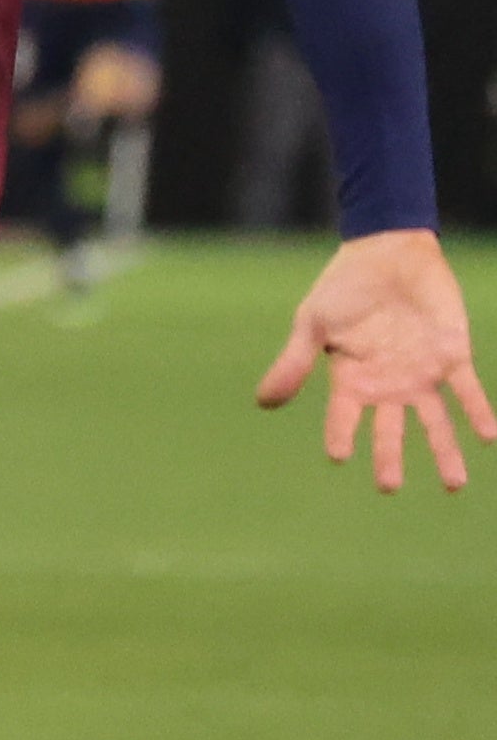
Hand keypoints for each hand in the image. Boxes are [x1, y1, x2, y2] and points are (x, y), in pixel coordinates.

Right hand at [256, 228, 488, 493]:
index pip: (344, 416)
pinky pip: (468, 391)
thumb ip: (294, 362)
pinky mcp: (452, 355)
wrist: (390, 252)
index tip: (338, 456)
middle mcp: (387, 384)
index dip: (341, 434)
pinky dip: (477, 413)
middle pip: (390, 430)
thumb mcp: (313, 322)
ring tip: (455, 485)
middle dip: (390, 458)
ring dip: (444, 450)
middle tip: (389, 487)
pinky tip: (488, 437)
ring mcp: (422, 373)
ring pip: (434, 421)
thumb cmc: (345, 286)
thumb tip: (263, 402)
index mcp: (351, 378)